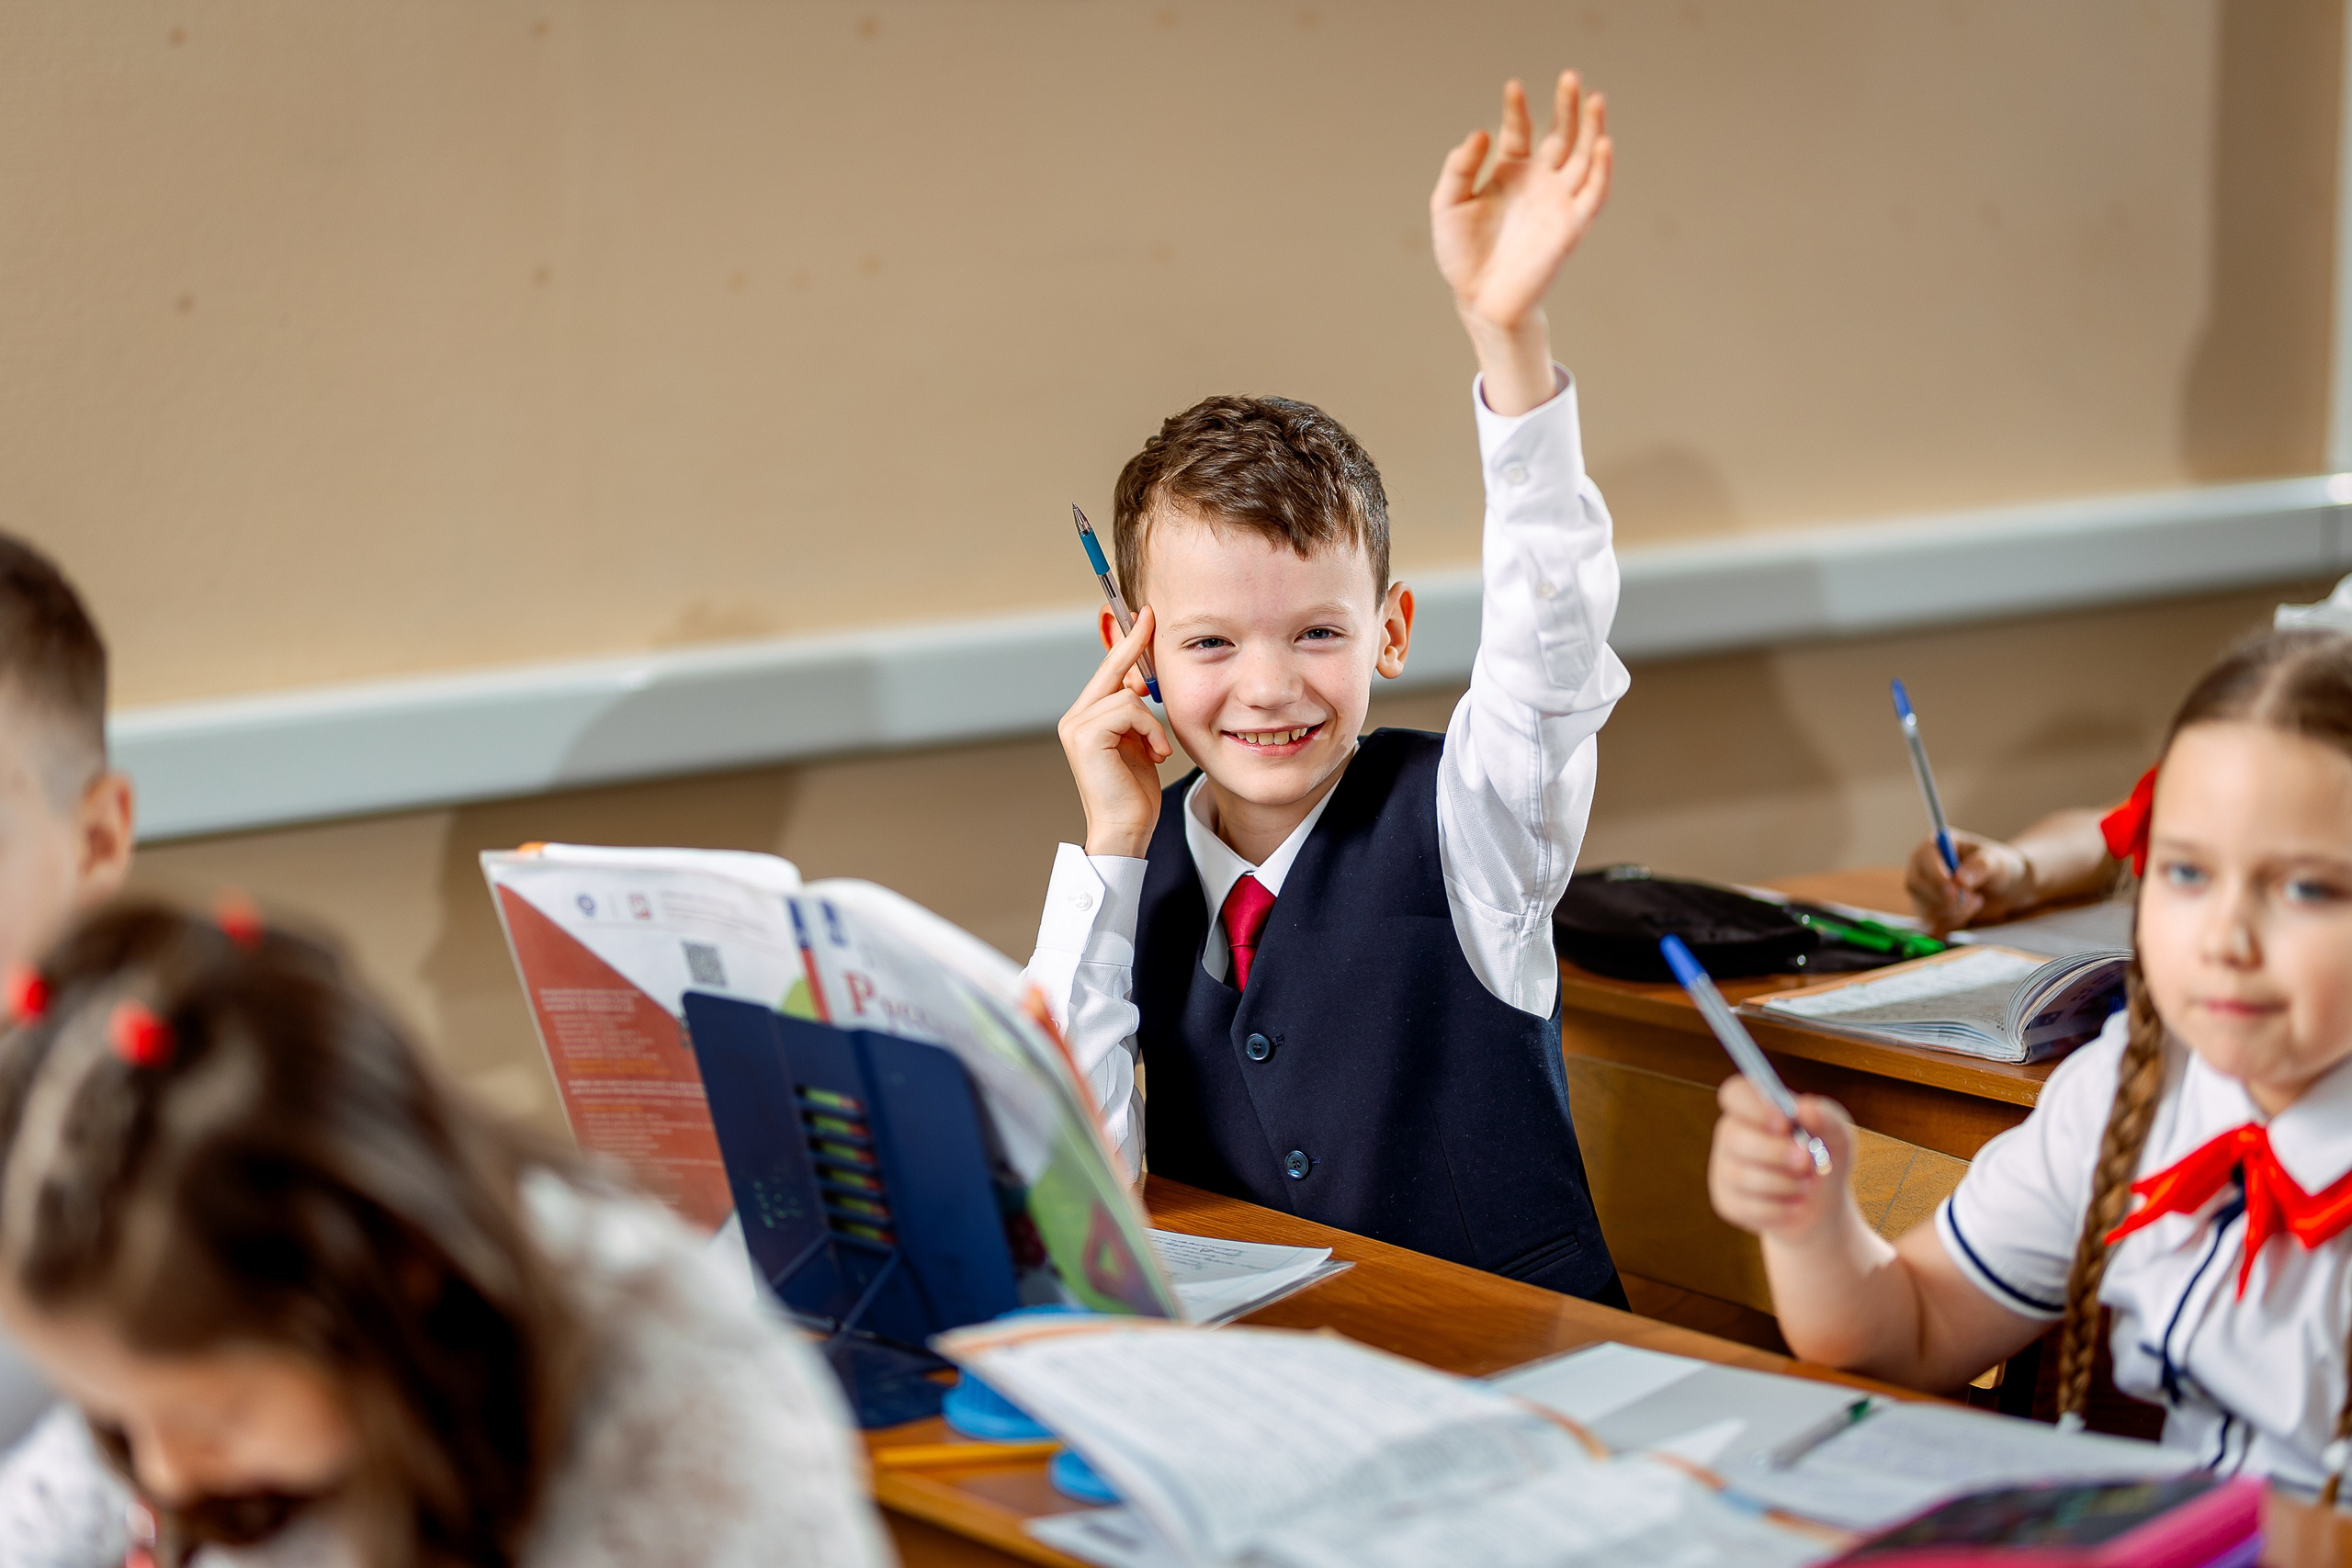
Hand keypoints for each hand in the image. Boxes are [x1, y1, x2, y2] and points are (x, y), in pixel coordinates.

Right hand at [1056, 608, 1169, 858]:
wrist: (1126, 828)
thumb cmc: (1135, 792)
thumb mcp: (1140, 742)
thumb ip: (1135, 712)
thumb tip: (1139, 677)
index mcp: (1086, 719)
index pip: (1107, 672)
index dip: (1126, 643)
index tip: (1143, 616)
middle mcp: (1075, 718)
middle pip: (1110, 670)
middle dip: (1133, 644)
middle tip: (1150, 616)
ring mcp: (1076, 726)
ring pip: (1126, 694)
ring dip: (1153, 723)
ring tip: (1157, 750)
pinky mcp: (1085, 735)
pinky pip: (1129, 710)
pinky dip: (1150, 730)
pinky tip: (1154, 754)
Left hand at [1431, 70, 1612, 415]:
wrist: (1479, 300)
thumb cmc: (1462, 256)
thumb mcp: (1448, 204)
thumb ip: (1459, 168)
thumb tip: (1480, 134)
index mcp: (1510, 174)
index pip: (1520, 131)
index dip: (1517, 108)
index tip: (1512, 86)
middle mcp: (1538, 183)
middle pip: (1561, 136)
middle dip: (1567, 106)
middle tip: (1571, 76)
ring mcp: (1557, 203)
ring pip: (1584, 157)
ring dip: (1592, 128)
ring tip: (1595, 98)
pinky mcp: (1571, 226)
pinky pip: (1594, 193)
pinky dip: (1602, 169)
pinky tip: (1603, 143)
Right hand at [1708, 1076, 1855, 1244]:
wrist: (1823, 1205)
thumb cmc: (1824, 1159)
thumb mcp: (1837, 1136)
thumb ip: (1825, 1116)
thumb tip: (1803, 1109)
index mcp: (1754, 1109)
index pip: (1735, 1094)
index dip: (1754, 1106)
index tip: (1784, 1122)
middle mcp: (1732, 1134)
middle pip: (1734, 1136)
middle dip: (1775, 1151)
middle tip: (1807, 1160)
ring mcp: (1725, 1169)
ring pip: (1741, 1174)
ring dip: (1784, 1183)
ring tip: (1807, 1185)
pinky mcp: (1727, 1201)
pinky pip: (1746, 1206)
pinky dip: (1780, 1209)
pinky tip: (1795, 1205)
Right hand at [1905, 830, 2033, 935]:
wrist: (2004, 890)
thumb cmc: (1999, 868)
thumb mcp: (1997, 863)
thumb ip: (1980, 866)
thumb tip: (1959, 879)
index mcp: (1937, 845)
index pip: (1924, 859)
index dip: (1935, 875)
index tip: (1953, 889)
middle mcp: (1923, 865)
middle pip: (1916, 884)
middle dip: (1945, 897)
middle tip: (1973, 898)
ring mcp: (1923, 888)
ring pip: (1925, 905)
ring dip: (1954, 910)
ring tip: (1976, 900)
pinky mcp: (1927, 908)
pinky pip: (1932, 921)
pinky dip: (1953, 921)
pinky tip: (1968, 911)